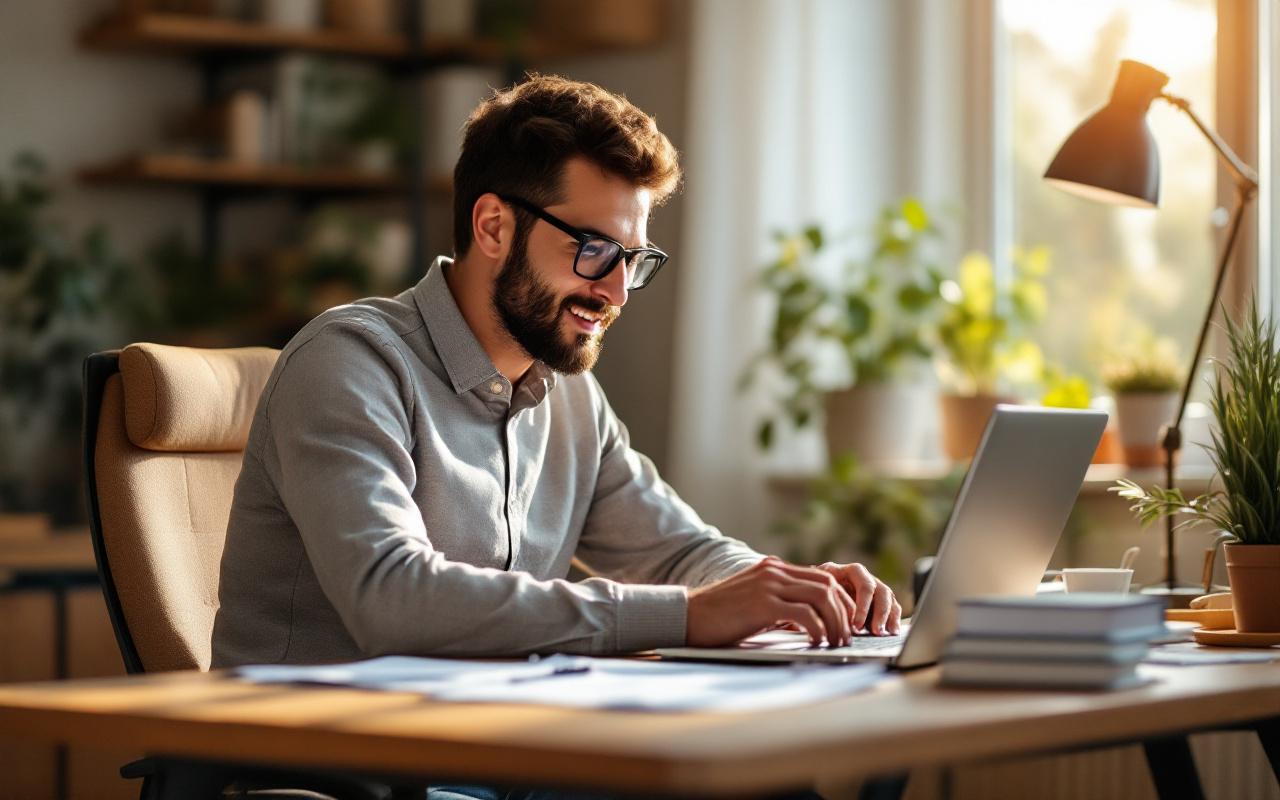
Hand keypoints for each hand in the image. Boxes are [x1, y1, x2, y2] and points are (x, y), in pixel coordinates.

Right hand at [686, 556, 855, 646]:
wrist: (686, 616)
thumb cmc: (718, 616)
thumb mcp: (752, 601)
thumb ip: (776, 601)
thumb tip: (806, 620)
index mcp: (773, 568)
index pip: (821, 578)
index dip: (840, 601)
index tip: (847, 623)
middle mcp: (774, 571)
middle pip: (827, 585)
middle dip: (843, 612)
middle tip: (847, 637)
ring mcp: (768, 585)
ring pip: (821, 597)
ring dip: (835, 622)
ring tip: (836, 643)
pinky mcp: (763, 603)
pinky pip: (805, 614)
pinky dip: (818, 629)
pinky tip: (817, 643)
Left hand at [815, 562, 901, 634]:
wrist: (809, 592)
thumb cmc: (810, 593)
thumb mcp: (812, 592)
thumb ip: (823, 601)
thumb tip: (834, 619)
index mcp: (846, 571)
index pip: (863, 584)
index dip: (863, 605)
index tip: (856, 625)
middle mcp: (862, 576)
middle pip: (880, 591)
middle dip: (879, 613)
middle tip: (875, 631)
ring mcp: (872, 586)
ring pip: (888, 598)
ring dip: (888, 617)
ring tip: (883, 634)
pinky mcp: (877, 600)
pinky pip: (892, 607)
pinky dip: (894, 619)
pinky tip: (893, 632)